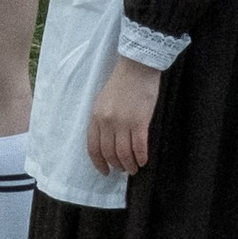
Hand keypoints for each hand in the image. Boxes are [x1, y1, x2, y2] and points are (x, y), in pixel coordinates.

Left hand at [85, 56, 161, 179]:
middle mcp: (107, 122)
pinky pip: (140, 147)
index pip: (93, 147)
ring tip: (134, 168)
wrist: (137, 67)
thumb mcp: (103, 100)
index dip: (99, 163)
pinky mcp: (140, 122)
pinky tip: (144, 161)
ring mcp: (123, 122)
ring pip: (124, 154)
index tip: (105, 171)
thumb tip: (106, 140)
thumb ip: (102, 120)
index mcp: (95, 116)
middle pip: (109, 153)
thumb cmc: (121, 82)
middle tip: (123, 170)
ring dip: (129, 165)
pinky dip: (142, 157)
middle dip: (116, 165)